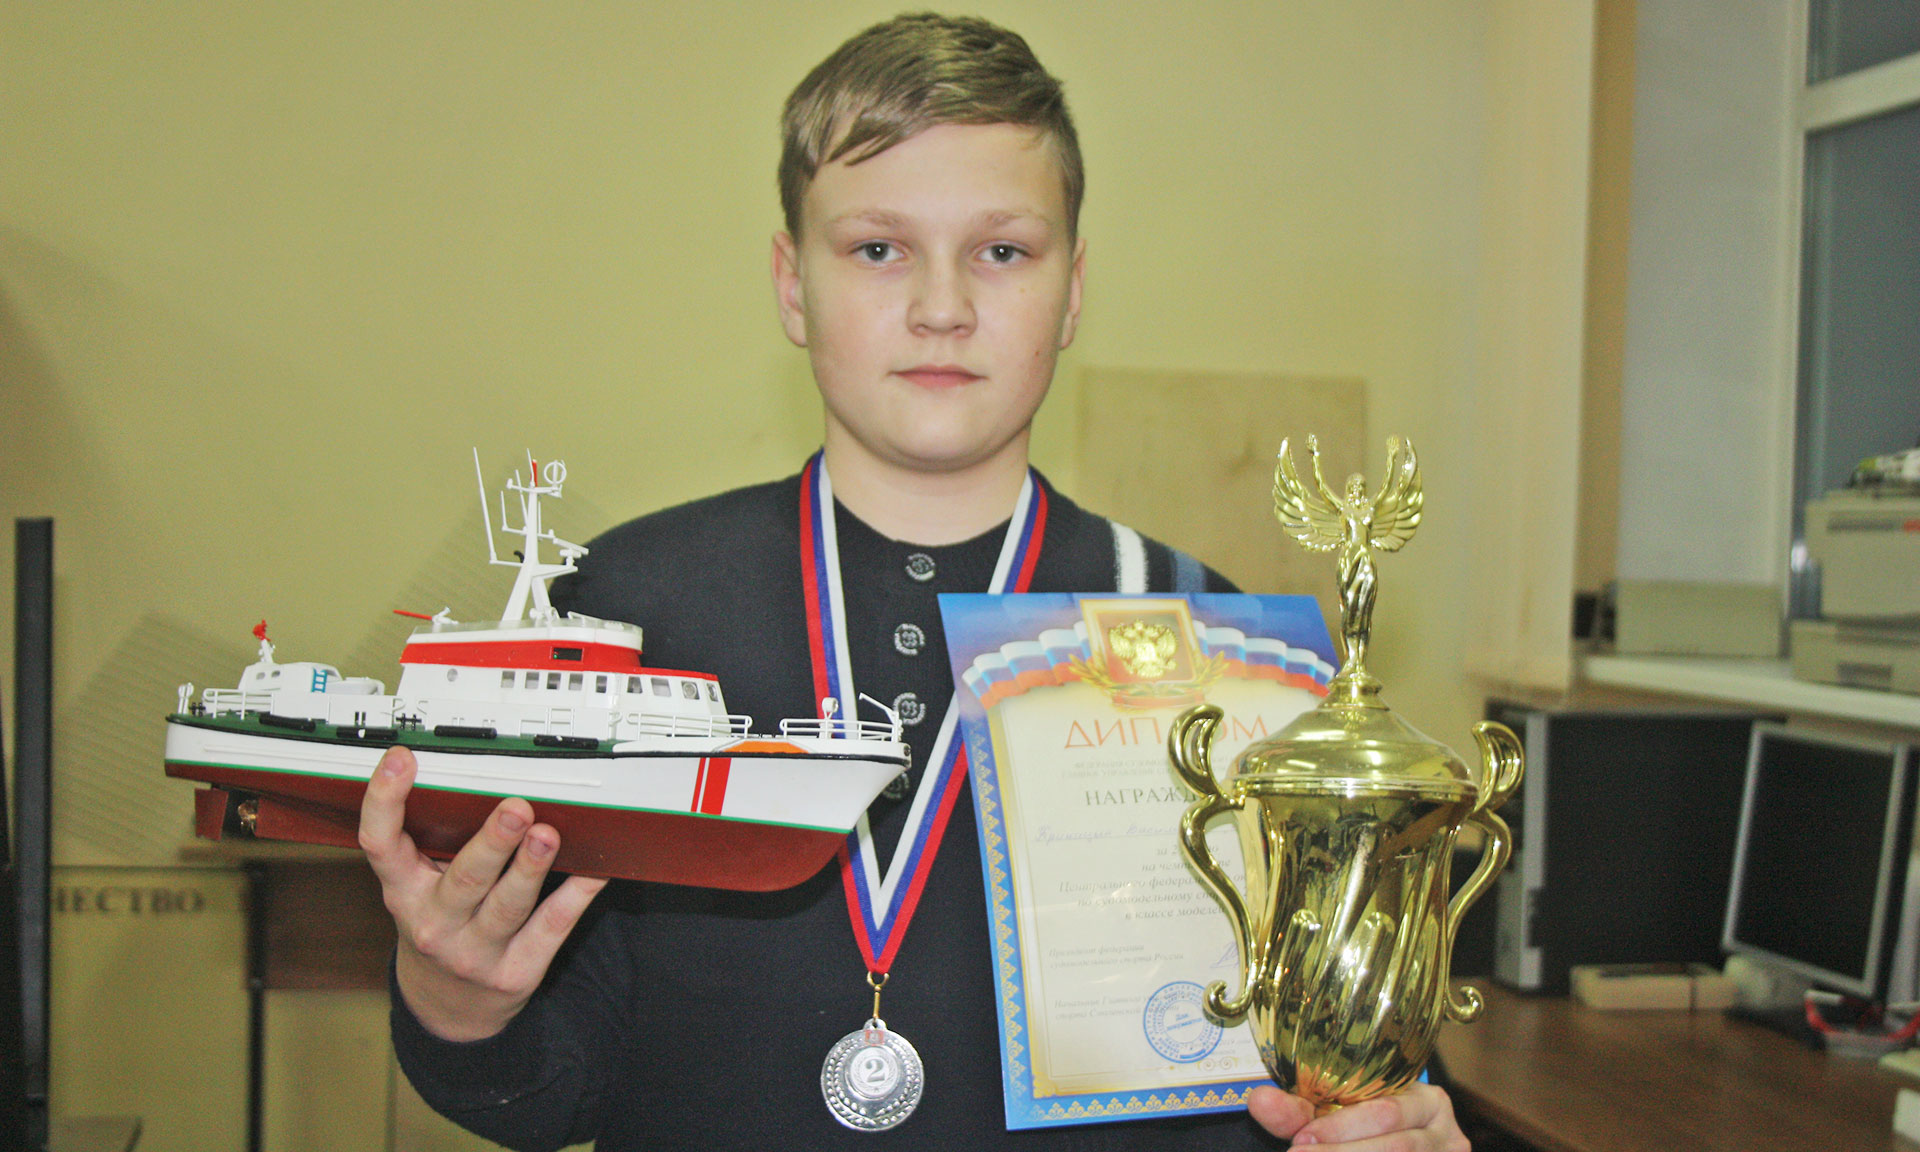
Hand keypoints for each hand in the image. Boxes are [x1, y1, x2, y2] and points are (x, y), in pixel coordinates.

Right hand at [360, 745, 607, 1041]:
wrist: (448, 1006)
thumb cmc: (441, 923)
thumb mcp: (419, 887)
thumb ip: (438, 842)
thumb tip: (487, 781)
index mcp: (403, 890)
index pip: (380, 844)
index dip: (384, 800)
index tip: (402, 758)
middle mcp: (434, 923)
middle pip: (463, 880)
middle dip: (492, 844)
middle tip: (515, 809)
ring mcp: (475, 952)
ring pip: (508, 906)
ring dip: (531, 869)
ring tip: (549, 836)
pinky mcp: (516, 972)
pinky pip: (552, 927)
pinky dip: (577, 894)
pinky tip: (597, 868)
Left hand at [1248, 1083, 1468, 1150]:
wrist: (1389, 1144)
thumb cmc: (1362, 1130)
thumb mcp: (1335, 1116)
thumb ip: (1299, 1111)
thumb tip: (1258, 1099)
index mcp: (1425, 1099)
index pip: (1385, 1110)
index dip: (1341, 1126)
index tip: (1299, 1139)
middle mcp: (1445, 1132)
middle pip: (1398, 1145)